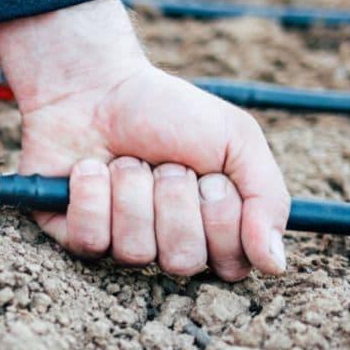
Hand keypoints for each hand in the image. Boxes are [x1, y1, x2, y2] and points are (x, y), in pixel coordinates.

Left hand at [0, 0, 289, 279]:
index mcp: (211, 231)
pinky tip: (90, 169)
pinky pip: (91, 241)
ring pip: (136, 252)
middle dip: (175, 199)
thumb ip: (268, 199)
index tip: (210, 175)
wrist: (96, 85)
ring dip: (132, 191)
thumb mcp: (236, 140)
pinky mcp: (74, 235)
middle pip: (183, 261)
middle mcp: (166, 245)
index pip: (232, 264)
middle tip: (166, 164)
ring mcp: (118, 244)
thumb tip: (275, 264)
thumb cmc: (168, 112)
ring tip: (125, 160)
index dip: (222, 216)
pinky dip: (92, 195)